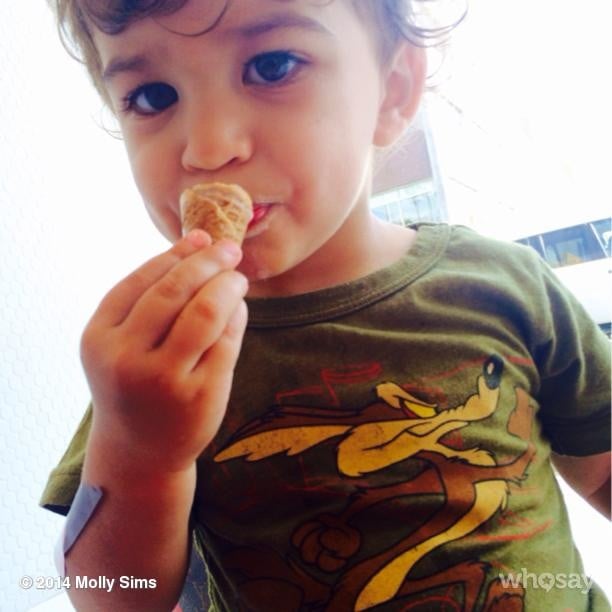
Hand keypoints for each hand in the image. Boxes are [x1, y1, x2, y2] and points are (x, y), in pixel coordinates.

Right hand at [80, 230, 247, 473]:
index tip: (201, 238)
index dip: (176, 254)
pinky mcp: (200, 395)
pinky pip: (226, 340)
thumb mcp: (120, 345)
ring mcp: (164, 380)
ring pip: (204, 312)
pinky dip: (237, 316)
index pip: (140, 280)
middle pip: (173, 291)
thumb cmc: (133, 386)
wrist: (139, 452)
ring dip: (227, 286)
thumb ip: (148, 302)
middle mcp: (125, 359)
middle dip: (207, 262)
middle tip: (230, 250)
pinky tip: (239, 308)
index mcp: (99, 338)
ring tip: (237, 278)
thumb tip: (199, 245)